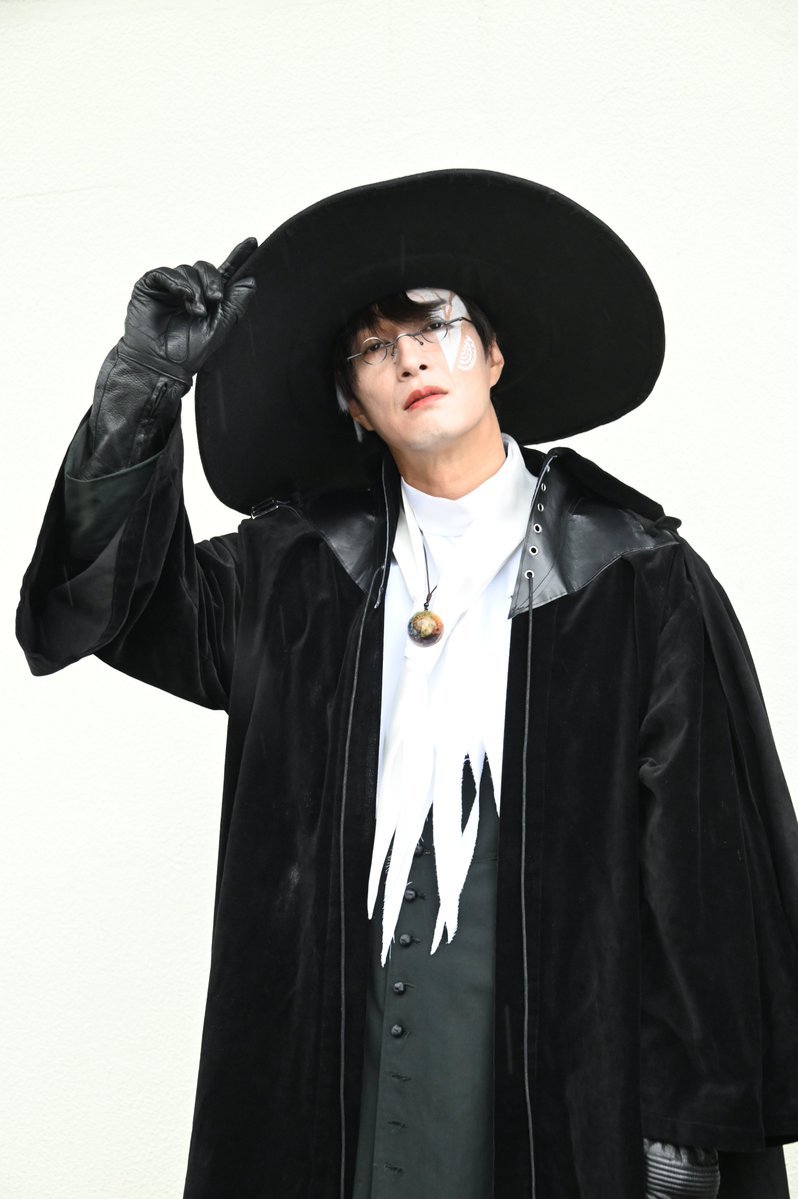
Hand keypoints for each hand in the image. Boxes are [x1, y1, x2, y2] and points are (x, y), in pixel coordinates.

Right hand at [118, 237, 257, 384]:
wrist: (161, 365)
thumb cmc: (188, 353)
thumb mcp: (219, 328)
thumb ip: (235, 304)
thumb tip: (251, 280)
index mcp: (208, 299)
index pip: (224, 273)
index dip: (237, 256)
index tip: (253, 242)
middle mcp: (189, 290)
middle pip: (205, 267)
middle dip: (213, 280)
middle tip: (216, 299)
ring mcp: (169, 288)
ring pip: (186, 270)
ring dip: (195, 289)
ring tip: (196, 311)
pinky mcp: (149, 286)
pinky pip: (164, 273)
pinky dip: (176, 282)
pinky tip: (183, 296)